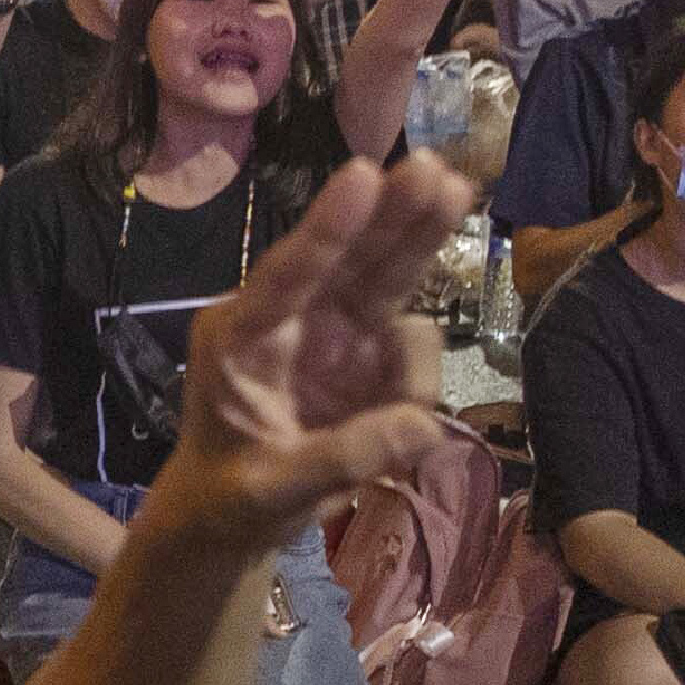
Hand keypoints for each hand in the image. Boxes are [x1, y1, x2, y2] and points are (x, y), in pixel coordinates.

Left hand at [141, 158, 473, 553]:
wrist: (231, 517)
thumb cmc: (229, 497)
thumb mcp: (270, 489)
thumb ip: (340, 458)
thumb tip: (419, 429)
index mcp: (240, 338)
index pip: (286, 275)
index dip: (326, 227)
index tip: (359, 175)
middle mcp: (290, 320)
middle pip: (349, 259)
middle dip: (390, 212)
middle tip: (430, 167)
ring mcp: (335, 335)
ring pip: (387, 278)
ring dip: (420, 237)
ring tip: (455, 190)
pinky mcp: (368, 357)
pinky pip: (412, 346)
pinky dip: (419, 374)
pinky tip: (403, 428)